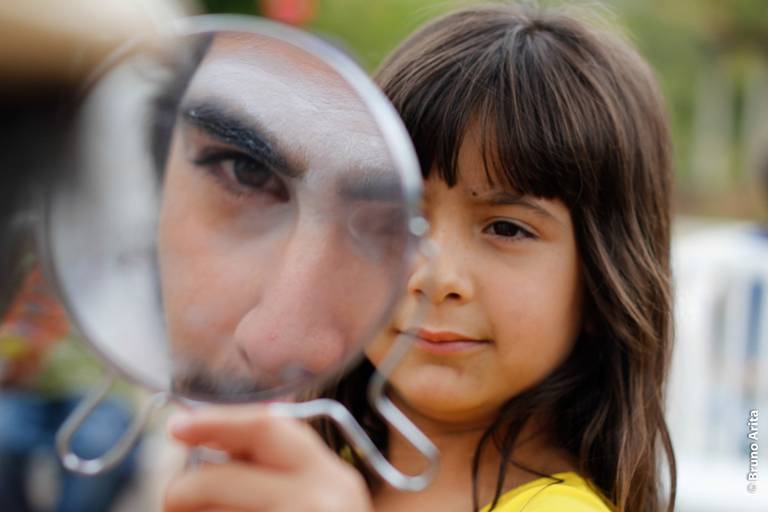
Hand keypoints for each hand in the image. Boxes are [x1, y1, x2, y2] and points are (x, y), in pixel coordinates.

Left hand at [164, 405, 373, 511]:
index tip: (178, 426)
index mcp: (333, 478)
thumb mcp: (318, 500)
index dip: (216, 421)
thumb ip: (278, 469)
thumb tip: (218, 435)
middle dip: (185, 487)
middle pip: (217, 477)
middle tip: (174, 500)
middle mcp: (320, 501)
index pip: (267, 429)